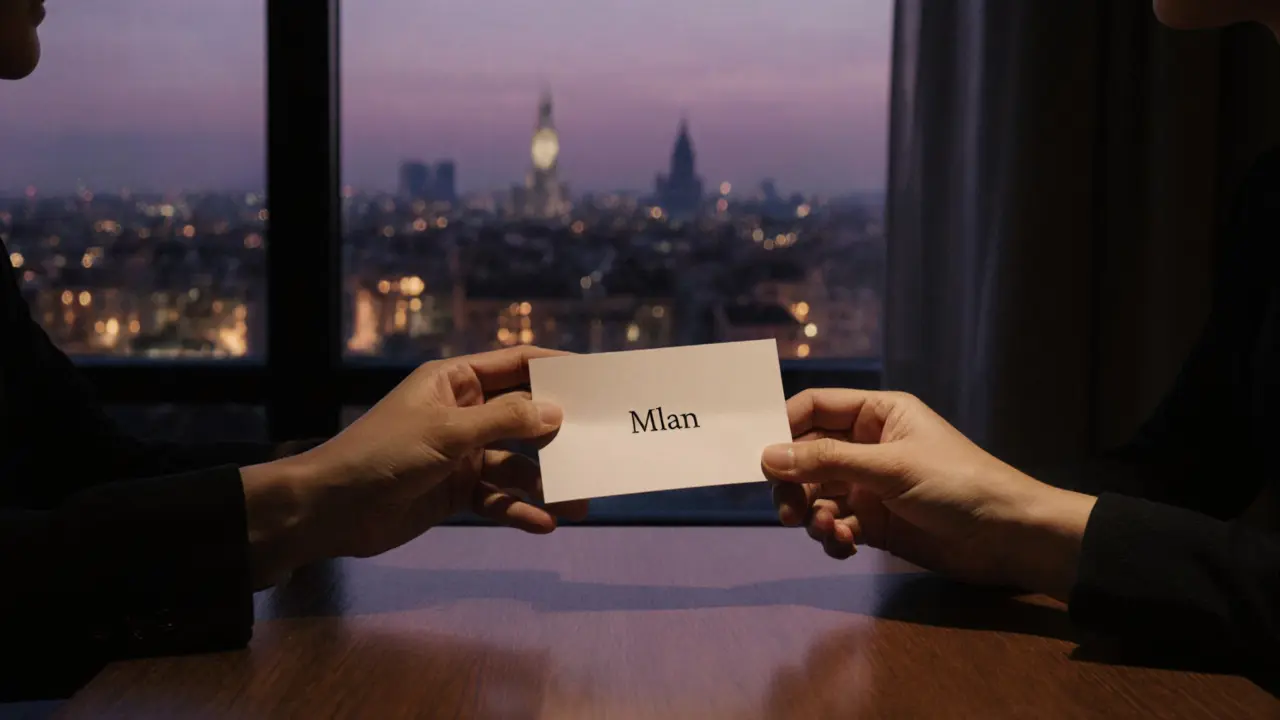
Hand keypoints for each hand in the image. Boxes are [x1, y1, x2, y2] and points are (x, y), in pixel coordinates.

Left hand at [241, 346, 587, 587]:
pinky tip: (545, 524)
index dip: (555, 368)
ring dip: (545, 483)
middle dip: (559, 435)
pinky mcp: (456, 492)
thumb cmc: (383, 454)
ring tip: (579, 503)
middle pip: (523, 418)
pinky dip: (519, 510)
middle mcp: (463, 413)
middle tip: (599, 446)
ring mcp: (461, 454)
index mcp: (455, 382)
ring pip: (516, 464)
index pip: (516, 365)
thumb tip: (556, 411)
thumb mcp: (447, 432)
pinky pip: (497, 498)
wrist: (331, 509)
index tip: (596, 378)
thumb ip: (504, 421)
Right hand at [762, 389, 1096, 599]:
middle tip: (789, 512)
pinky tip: (846, 546)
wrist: (1008, 538)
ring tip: (828, 532)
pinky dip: (832, 537)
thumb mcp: (890, 467)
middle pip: (806, 456)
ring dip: (813, 515)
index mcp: (876, 414)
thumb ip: (826, 461)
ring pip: (816, 495)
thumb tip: (767, 456)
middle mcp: (868, 446)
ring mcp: (870, 486)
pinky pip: (835, 525)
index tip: (759, 456)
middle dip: (794, 484)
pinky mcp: (875, 523)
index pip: (814, 408)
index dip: (783, 427)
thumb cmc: (957, 484)